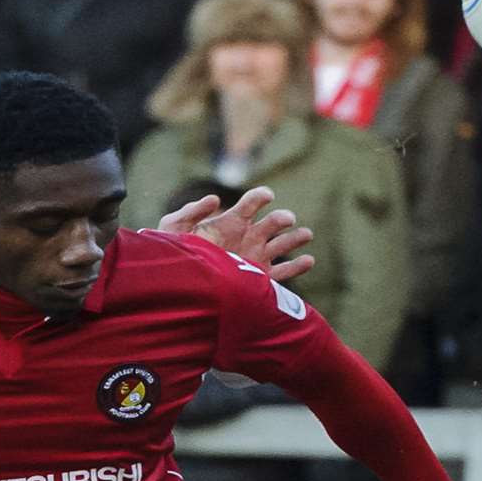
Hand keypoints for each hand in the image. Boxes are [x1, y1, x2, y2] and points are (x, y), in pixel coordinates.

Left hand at [157, 186, 315, 283]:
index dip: (260, 197)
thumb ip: (191, 211)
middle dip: (281, 219)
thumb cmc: (173, 254)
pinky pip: (283, 273)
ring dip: (296, 238)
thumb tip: (216, 199)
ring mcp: (255, 257)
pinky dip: (297, 267)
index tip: (267, 196)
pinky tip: (309, 260)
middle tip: (286, 219)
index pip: (251, 204)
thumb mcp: (174, 228)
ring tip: (306, 234)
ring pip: (282, 245)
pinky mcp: (259, 279)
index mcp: (231, 222)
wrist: (176, 285)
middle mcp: (247, 237)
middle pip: (272, 223)